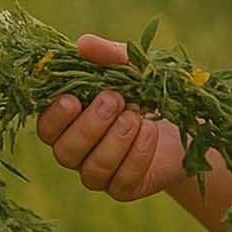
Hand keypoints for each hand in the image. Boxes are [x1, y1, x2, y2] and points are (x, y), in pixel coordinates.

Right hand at [35, 33, 189, 201]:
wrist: (185, 117)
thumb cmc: (145, 88)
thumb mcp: (130, 66)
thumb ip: (107, 55)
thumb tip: (82, 44)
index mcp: (69, 121)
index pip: (47, 127)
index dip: (55, 117)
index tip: (73, 99)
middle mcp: (77, 151)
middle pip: (65, 151)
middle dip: (91, 125)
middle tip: (116, 99)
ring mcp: (99, 173)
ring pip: (93, 169)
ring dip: (116, 140)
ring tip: (136, 115)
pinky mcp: (124, 188)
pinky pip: (122, 182)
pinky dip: (137, 155)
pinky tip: (149, 131)